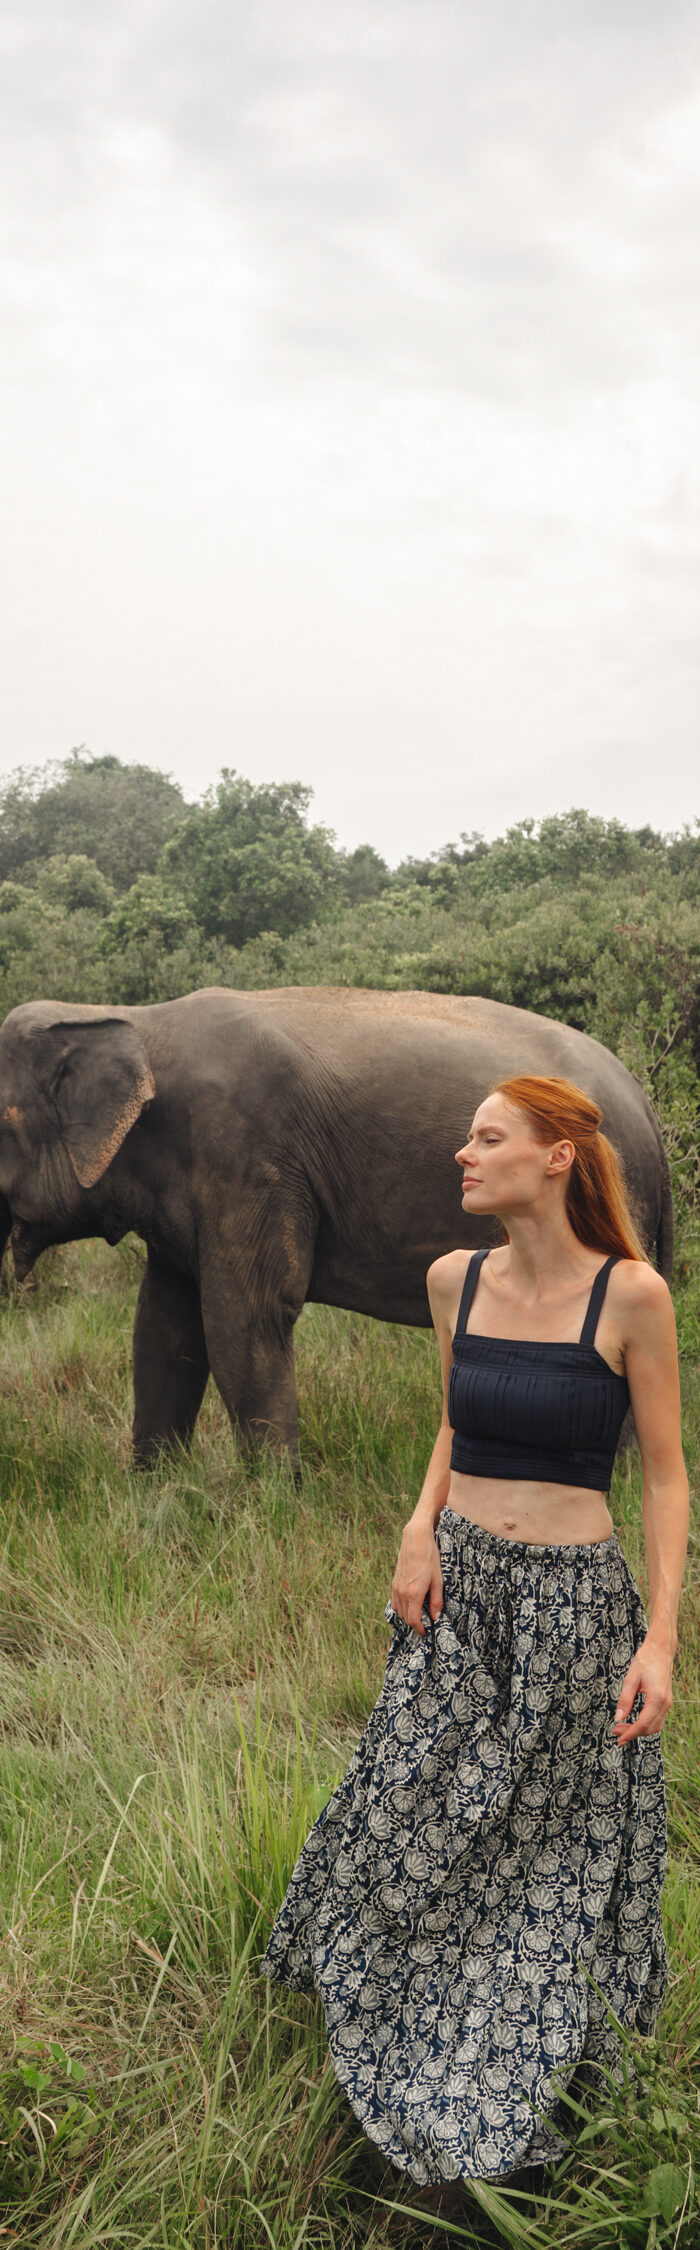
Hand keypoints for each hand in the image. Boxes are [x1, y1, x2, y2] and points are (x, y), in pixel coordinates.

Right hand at [391, 1515, 443, 1636]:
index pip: (413, 1620)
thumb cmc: (430, 1558)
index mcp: (413, 1594)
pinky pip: (394, 1601)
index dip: (420, 1629)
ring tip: (419, 1614)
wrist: (416, 1540)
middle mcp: (402, 1593)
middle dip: (414, 1623)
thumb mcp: (438, 1580)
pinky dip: (401, 1607)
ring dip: (407, 1615)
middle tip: (425, 1623)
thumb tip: (436, 1617)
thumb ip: (436, 1601)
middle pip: (405, 1617)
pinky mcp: (394, 1581)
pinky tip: (410, 1603)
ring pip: (398, 1610)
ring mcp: (396, 1587)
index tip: (426, 1632)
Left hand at [611, 1636, 673, 1741]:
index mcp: (657, 1698)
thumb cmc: (646, 1660)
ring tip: (622, 1727)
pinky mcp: (666, 1701)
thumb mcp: (631, 1679)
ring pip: (655, 1726)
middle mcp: (665, 1703)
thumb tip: (618, 1718)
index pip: (643, 1724)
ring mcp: (667, 1703)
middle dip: (633, 1733)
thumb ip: (624, 1700)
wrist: (660, 1649)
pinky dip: (645, 1724)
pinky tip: (633, 1721)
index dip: (630, 1734)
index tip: (619, 1739)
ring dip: (639, 1730)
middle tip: (616, 1731)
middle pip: (649, 1728)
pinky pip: (657, 1719)